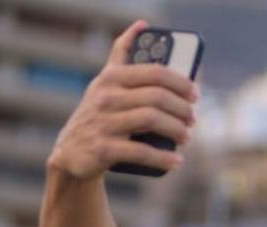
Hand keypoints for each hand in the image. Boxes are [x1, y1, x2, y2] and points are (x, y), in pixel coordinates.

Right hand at [47, 20, 196, 180]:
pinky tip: (177, 160)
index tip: (195, 93)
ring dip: (177, 130)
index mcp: (111, 78)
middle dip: (182, 109)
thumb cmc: (99, 115)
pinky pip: (140, 151)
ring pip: (151, 120)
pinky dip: (164, 156)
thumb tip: (142, 24)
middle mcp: (105, 97)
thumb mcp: (106, 83)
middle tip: (192, 119)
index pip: (154, 72)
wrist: (71, 154)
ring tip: (186, 137)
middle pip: (157, 97)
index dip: (180, 82)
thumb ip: (123, 55)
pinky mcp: (102, 149)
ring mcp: (103, 123)